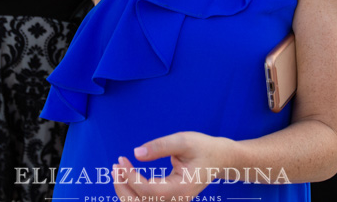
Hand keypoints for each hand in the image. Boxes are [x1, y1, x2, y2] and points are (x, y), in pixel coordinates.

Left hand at [111, 132, 236, 201]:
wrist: (221, 158)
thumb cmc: (204, 148)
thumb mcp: (183, 141)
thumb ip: (160, 147)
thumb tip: (136, 153)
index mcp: (181, 189)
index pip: (148, 191)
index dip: (131, 178)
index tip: (121, 160)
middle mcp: (177, 200)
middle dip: (123, 187)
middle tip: (115, 167)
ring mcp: (174, 201)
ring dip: (126, 191)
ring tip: (117, 171)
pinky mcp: (170, 197)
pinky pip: (148, 199)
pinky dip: (134, 190)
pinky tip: (127, 176)